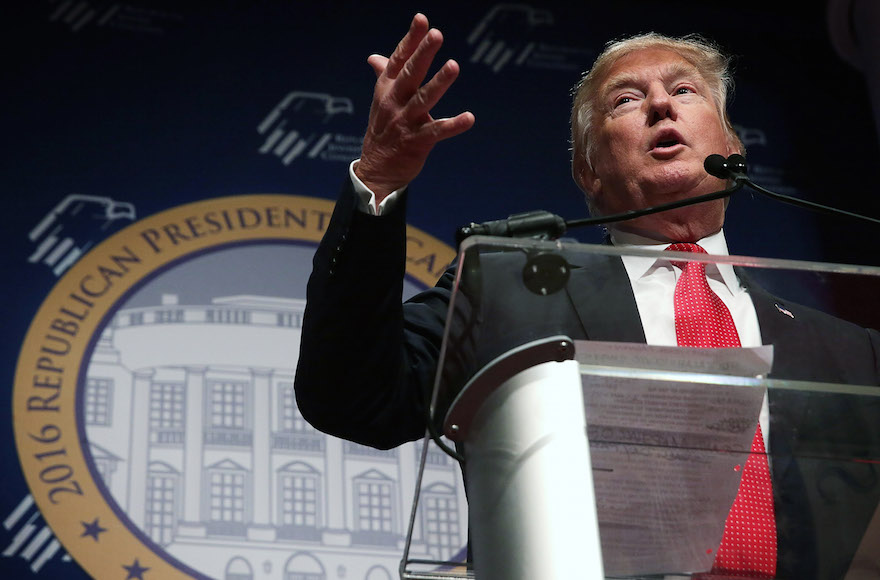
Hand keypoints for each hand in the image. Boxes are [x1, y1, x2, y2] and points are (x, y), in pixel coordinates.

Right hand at [355, 13, 474, 200]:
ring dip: (439, 82)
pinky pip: (437, 132)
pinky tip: (469, 118)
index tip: (422, 19)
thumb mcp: (380, 101)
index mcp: (387, 89)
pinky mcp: (417, 142)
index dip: (411, 39)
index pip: (399, 59)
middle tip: (437, 34)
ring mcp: (405, 122)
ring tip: (453, 65)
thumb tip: (375, 57)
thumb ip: (384, 77)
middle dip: (424, 53)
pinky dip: (454, 125)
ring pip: (424, 99)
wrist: (376, 170)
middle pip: (411, 74)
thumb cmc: (383, 132)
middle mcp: (395, 102)